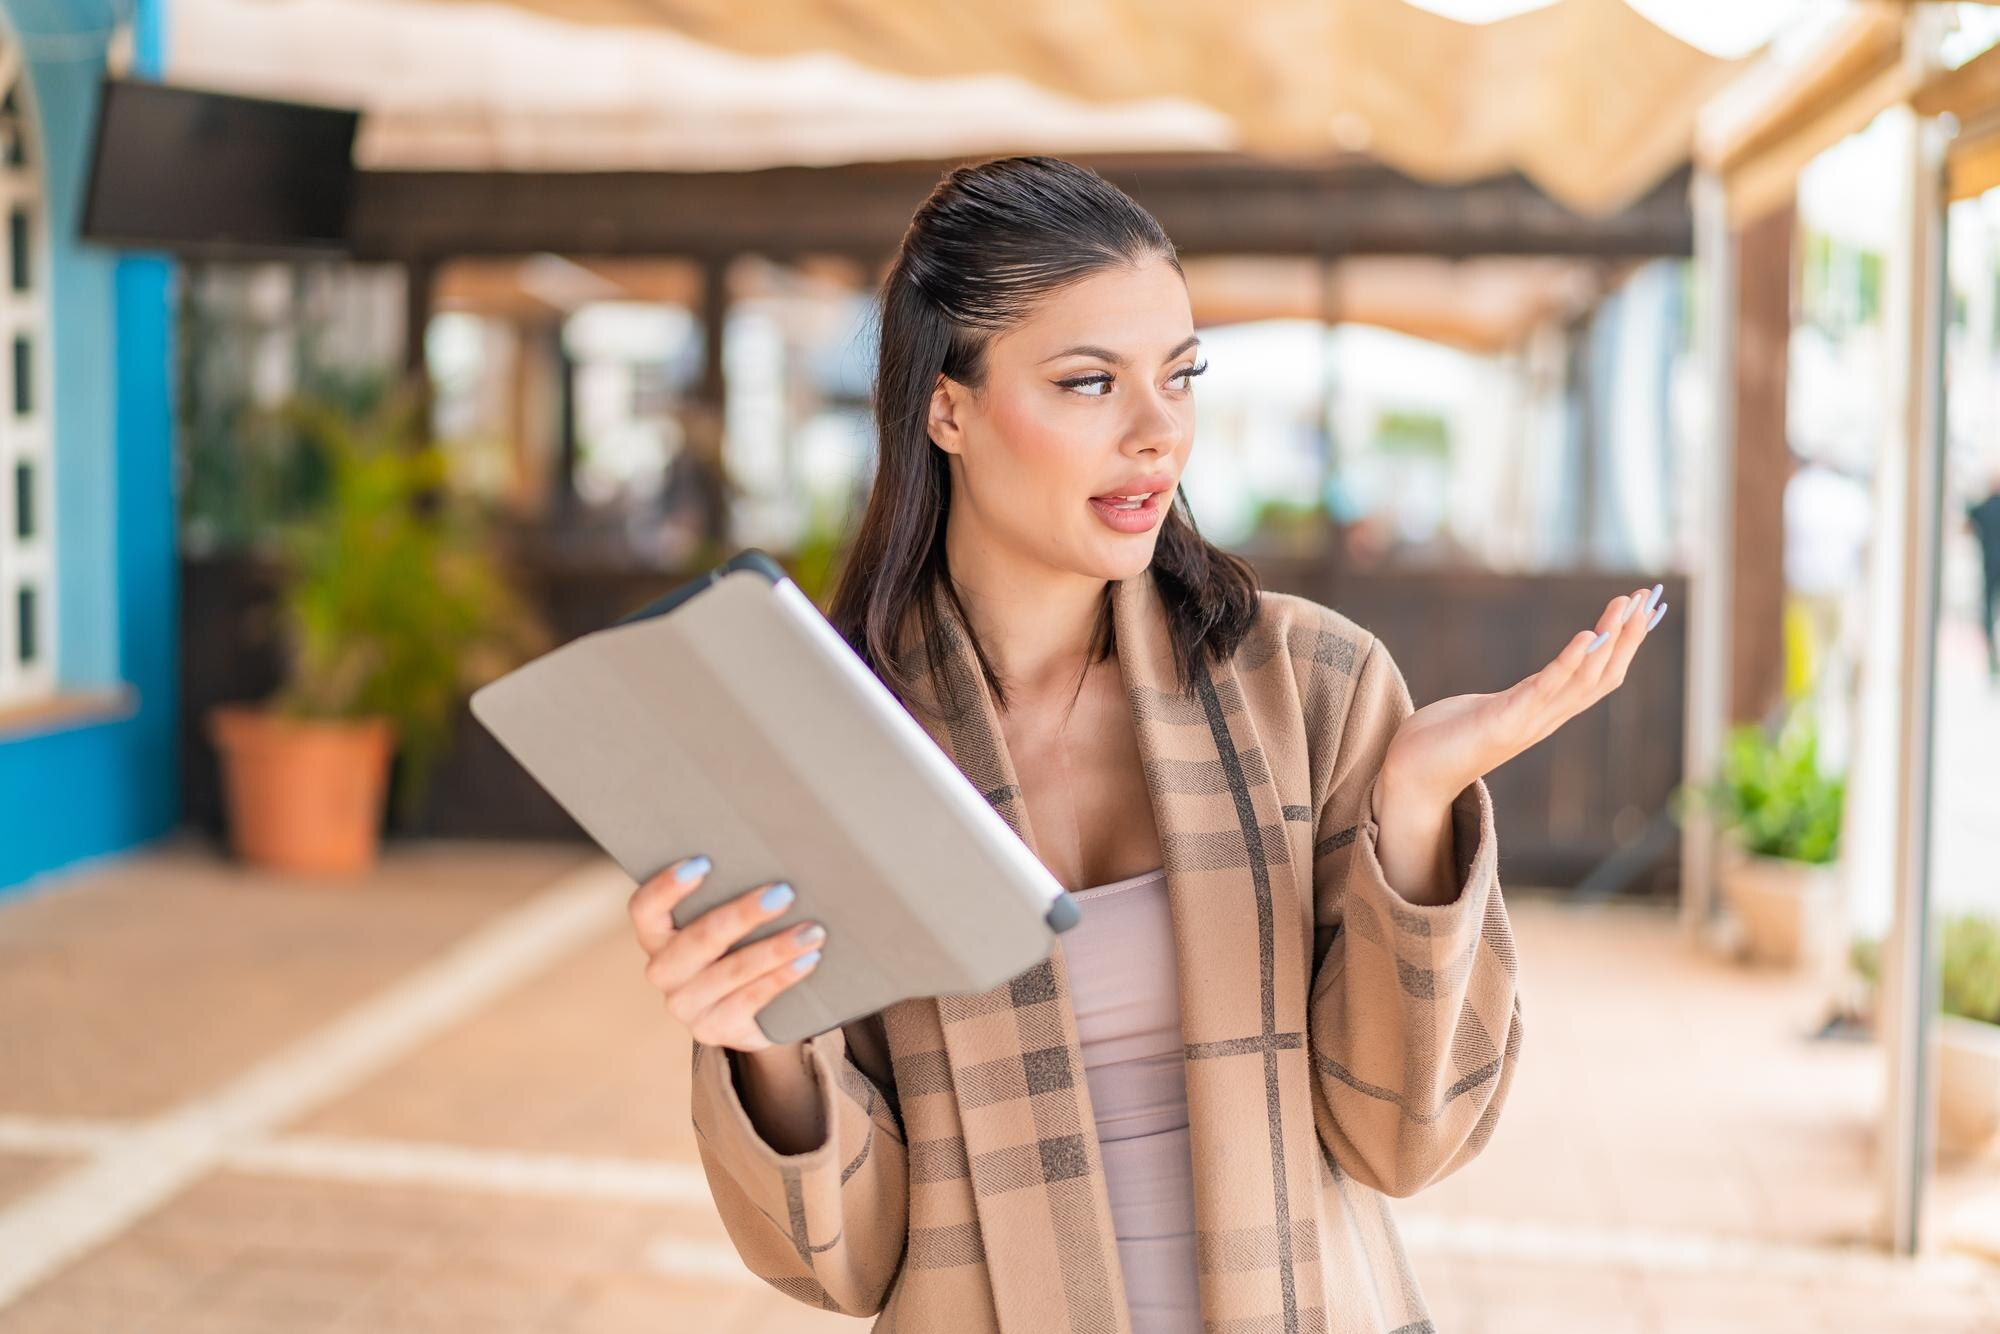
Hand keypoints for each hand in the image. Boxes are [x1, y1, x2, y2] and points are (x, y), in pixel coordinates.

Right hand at [628, 855, 826, 1052]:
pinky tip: (807, 960)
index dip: (666, 886)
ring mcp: (684, 1004)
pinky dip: (782, 977)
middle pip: (700, 938)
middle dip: (744, 914)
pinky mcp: (711, 1029)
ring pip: (732, 970)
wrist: (751, 1013)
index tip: (703, 863)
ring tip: (812, 932)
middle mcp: (662, 970)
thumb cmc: (737, 947)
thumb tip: (775, 867)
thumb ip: (728, 898)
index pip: (645, 908)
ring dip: (776, 948)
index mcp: (655, 935)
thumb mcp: (725, 925)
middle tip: (784, 893)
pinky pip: (750, 999)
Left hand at [1379, 583, 1668, 805]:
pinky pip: (1545, 689)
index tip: (1639, 610)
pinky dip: (1569, 663)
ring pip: (1584, 679)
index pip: (1597, 677)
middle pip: (1602, 675)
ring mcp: (1528, 722)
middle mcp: (1545, 719)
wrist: (1411, 777)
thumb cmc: (1443, 741)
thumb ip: (1516, 700)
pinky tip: (1587, 636)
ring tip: (1625, 606)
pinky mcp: (1504, 722)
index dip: (1621, 645)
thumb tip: (1531, 686)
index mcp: (1544, 713)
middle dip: (1627, 635)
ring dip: (1609, 640)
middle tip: (1646, 597)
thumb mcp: (1490, 711)